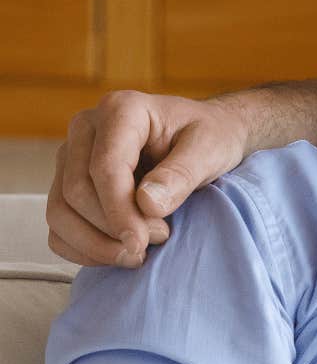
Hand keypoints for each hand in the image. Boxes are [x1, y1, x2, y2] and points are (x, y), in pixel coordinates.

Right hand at [46, 91, 247, 267]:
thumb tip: (147, 204)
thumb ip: (182, 174)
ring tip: (139, 251)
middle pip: (76, 192)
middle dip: (113, 228)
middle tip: (159, 238)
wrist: (206, 135)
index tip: (141, 242)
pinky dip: (81, 248)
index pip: (104, 168)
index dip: (119, 211)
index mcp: (121, 110)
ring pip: (59, 211)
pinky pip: (58, 225)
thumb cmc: (210, 136)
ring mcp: (72, 156)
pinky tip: (117, 252)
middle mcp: (86, 129)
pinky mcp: (68, 181)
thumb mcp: (210, 149)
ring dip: (94, 244)